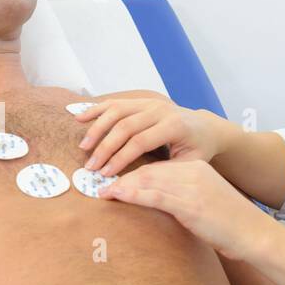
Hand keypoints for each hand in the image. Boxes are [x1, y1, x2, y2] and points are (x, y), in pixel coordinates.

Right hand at [76, 95, 231, 176]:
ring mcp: (149, 102)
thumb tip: (136, 183)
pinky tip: (79, 118)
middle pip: (125, 126)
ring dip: (97, 129)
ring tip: (83, 147)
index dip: (121, 158)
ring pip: (116, 112)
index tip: (106, 175)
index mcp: (174, 125)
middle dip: (105, 148)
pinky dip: (96, 109)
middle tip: (91, 166)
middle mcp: (160, 109)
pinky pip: (115, 103)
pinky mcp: (140, 101)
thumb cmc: (197, 149)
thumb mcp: (189, 164)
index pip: (140, 142)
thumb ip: (165, 171)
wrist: (204, 127)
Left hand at [99, 159, 277, 261]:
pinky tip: (114, 195)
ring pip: (146, 179)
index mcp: (195, 167)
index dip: (130, 170)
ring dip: (119, 184)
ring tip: (99, 188)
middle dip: (120, 173)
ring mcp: (190, 187)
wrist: (254, 234)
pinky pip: (153, 195)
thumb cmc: (229, 223)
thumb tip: (154, 201)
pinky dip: (131, 194)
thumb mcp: (203, 201)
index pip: (155, 165)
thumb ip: (180, 196)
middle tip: (96, 179)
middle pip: (147, 169)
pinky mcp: (189, 204)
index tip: (111, 175)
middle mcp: (191, 172)